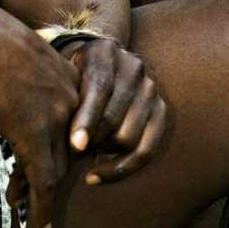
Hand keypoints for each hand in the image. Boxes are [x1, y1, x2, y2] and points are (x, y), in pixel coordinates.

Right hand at [0, 0, 80, 227]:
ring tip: (27, 207)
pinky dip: (42, 205)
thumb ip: (36, 83)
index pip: (79, 128)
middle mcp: (74, 103)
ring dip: (40, 193)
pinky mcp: (34, 134)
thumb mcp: (28, 60)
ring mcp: (56, 119)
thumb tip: (25, 100)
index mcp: (74, 82)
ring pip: (56, 169)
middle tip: (35, 193)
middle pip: (71, 151)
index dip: (64, 150)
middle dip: (52, 174)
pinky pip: (43, 179)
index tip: (50, 164)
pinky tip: (40, 224)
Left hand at [65, 36, 166, 182]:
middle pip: (115, 118)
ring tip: (85, 154)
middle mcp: (133, 68)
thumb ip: (68, 101)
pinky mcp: (160, 110)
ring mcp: (150, 89)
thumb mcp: (68, 75)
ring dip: (104, 152)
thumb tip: (73, 146)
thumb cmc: (77, 74)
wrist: (103, 60)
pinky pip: (146, 150)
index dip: (87, 119)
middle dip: (92, 141)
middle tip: (73, 152)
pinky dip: (122, 168)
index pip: (100, 88)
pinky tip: (96, 175)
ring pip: (130, 137)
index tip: (76, 146)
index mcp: (106, 53)